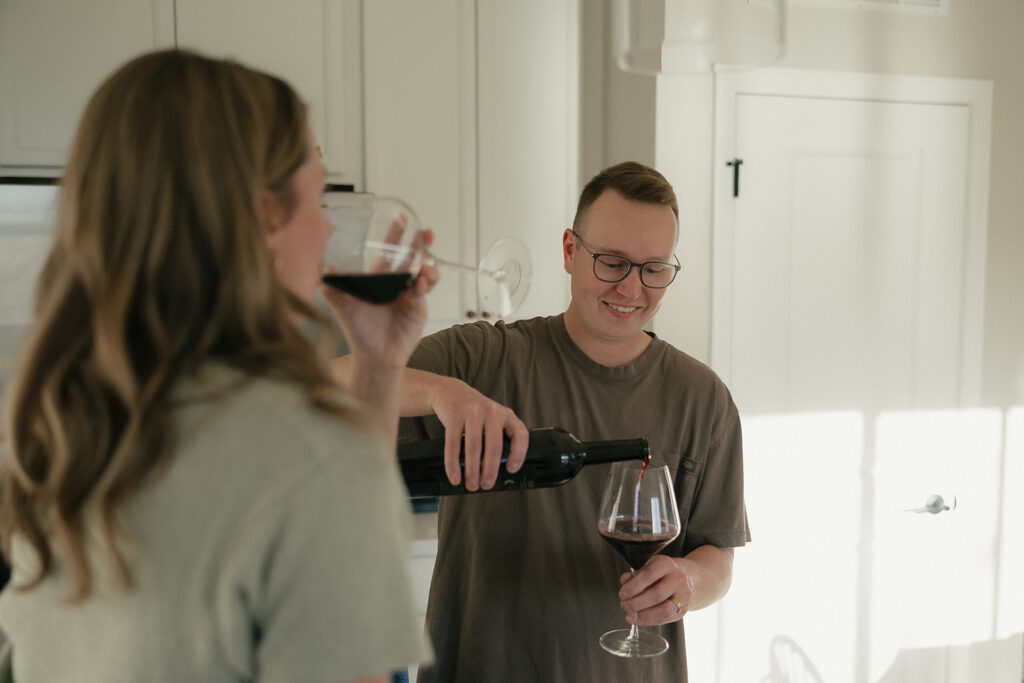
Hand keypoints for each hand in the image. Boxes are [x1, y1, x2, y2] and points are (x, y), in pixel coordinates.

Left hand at [322, 230, 439, 368]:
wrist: (373, 357)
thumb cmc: (358, 332)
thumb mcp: (342, 306)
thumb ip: (332, 287)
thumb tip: (322, 267)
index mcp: (380, 279)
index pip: (389, 251)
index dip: (395, 235)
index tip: (403, 218)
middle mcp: (396, 284)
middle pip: (412, 257)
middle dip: (421, 244)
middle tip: (427, 233)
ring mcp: (409, 295)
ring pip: (423, 273)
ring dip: (427, 265)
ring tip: (425, 264)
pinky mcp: (418, 308)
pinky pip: (423, 292)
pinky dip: (424, 284)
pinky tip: (421, 281)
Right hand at [428, 375, 528, 490]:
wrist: (448, 391)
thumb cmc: (472, 412)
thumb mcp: (489, 419)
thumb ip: (495, 438)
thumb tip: (491, 471)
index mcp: (505, 414)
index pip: (520, 434)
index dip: (519, 454)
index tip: (511, 469)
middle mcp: (492, 411)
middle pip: (495, 445)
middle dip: (490, 470)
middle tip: (486, 485)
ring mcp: (473, 411)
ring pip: (474, 447)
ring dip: (472, 470)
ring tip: (470, 484)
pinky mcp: (454, 414)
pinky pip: (453, 443)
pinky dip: (453, 463)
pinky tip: (454, 475)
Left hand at [617, 555, 691, 625]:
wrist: (689, 578)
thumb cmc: (664, 572)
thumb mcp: (649, 566)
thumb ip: (635, 575)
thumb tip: (624, 581)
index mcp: (667, 564)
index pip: (648, 575)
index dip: (632, 587)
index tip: (622, 594)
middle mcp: (678, 579)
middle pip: (656, 595)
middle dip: (636, 603)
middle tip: (624, 604)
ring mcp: (684, 596)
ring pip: (663, 610)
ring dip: (643, 615)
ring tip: (630, 613)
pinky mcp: (684, 610)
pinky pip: (665, 619)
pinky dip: (648, 621)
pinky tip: (637, 618)